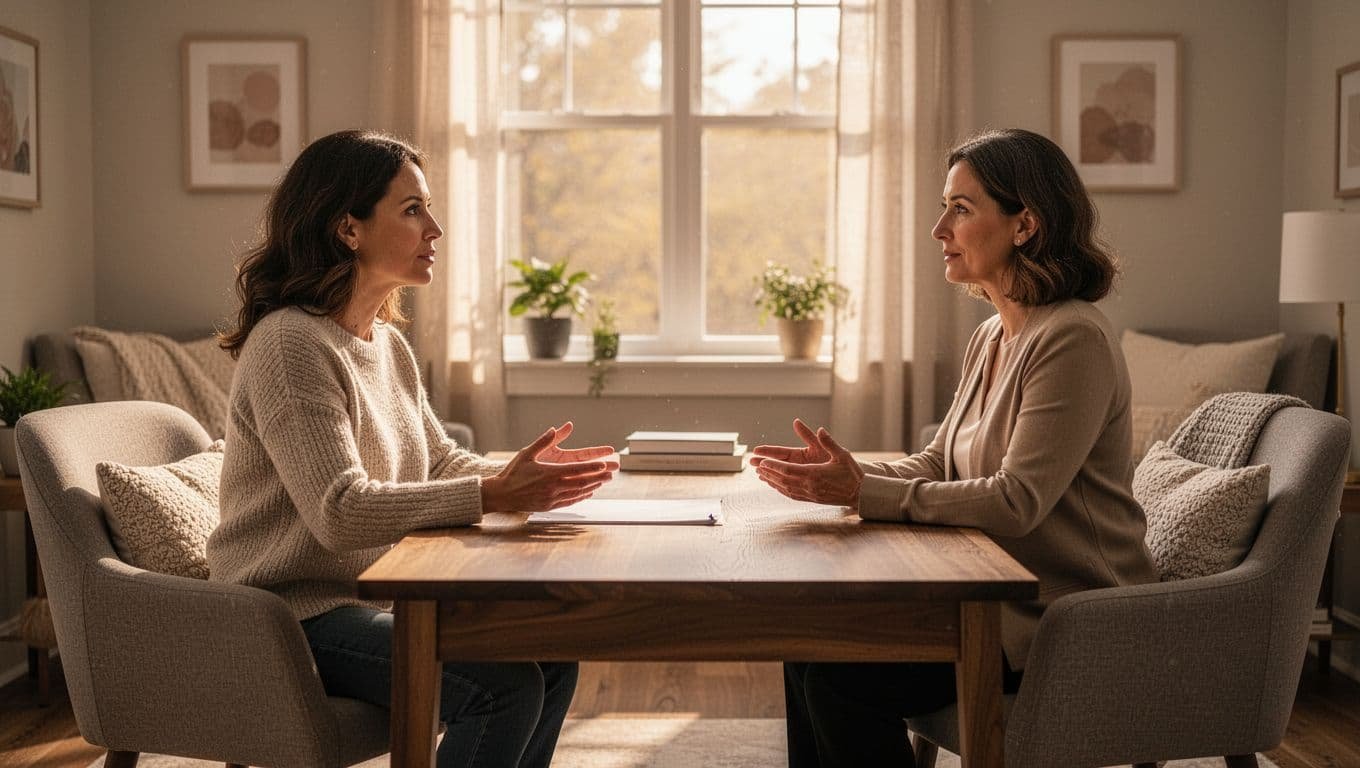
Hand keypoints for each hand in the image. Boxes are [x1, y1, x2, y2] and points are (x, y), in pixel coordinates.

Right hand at [482, 423, 618, 512]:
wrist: (501, 494)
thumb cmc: (513, 472)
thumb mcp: (527, 453)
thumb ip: (543, 441)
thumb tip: (556, 428)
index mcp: (549, 473)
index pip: (575, 470)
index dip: (592, 467)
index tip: (604, 464)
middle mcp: (552, 487)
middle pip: (581, 482)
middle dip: (598, 477)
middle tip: (611, 473)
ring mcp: (551, 498)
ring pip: (578, 492)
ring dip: (593, 486)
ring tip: (604, 482)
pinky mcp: (549, 506)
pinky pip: (570, 501)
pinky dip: (581, 497)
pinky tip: (589, 492)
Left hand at [752, 420, 863, 506]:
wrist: (861, 494)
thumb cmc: (852, 473)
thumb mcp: (842, 454)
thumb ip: (828, 442)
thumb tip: (819, 429)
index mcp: (814, 474)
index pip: (787, 470)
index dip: (773, 466)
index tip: (762, 461)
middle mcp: (809, 485)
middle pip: (783, 480)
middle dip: (769, 473)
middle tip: (757, 467)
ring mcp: (810, 494)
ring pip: (786, 488)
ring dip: (772, 482)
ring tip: (761, 476)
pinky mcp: (812, 499)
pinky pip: (792, 495)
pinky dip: (781, 490)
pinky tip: (777, 487)